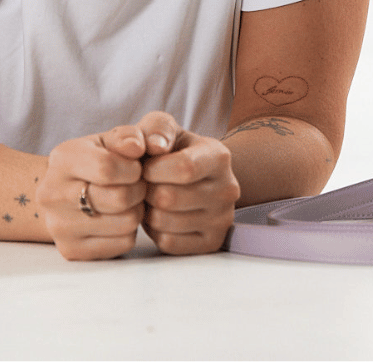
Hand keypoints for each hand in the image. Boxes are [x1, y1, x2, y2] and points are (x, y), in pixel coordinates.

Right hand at [38, 124, 150, 260]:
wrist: (63, 194)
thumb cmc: (94, 162)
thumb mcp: (108, 140)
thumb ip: (127, 136)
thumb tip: (138, 146)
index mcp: (62, 159)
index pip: (108, 168)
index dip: (134, 168)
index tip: (136, 168)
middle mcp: (53, 194)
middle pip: (120, 198)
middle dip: (139, 189)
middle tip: (136, 185)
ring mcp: (59, 227)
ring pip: (127, 222)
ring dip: (137, 210)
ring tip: (128, 200)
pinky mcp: (71, 250)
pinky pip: (123, 244)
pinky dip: (129, 231)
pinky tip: (118, 218)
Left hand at [137, 111, 240, 254]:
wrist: (195, 175)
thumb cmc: (172, 150)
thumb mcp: (165, 129)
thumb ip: (155, 128)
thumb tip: (154, 146)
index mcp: (219, 157)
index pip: (184, 168)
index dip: (153, 169)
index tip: (145, 166)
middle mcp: (227, 189)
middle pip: (168, 198)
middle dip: (146, 191)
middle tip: (146, 185)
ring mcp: (222, 218)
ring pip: (164, 223)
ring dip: (148, 211)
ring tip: (153, 199)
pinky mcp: (212, 242)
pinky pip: (168, 244)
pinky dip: (156, 232)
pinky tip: (161, 216)